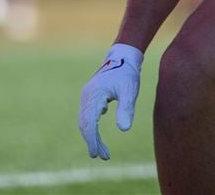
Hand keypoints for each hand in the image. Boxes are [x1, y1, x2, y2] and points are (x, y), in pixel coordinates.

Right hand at [78, 43, 142, 159]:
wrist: (123, 57)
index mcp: (94, 95)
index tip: (96, 154)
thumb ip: (127, 109)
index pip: (89, 122)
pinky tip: (99, 137)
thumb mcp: (130, 91)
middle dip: (92, 142)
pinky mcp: (90, 97)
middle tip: (102, 157)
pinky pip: (88, 116)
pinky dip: (92, 129)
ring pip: (85, 121)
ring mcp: (87, 96)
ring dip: (92, 137)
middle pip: (85, 124)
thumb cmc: (127, 74)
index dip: (92, 140)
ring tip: (104, 152)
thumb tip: (124, 129)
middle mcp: (87, 96)